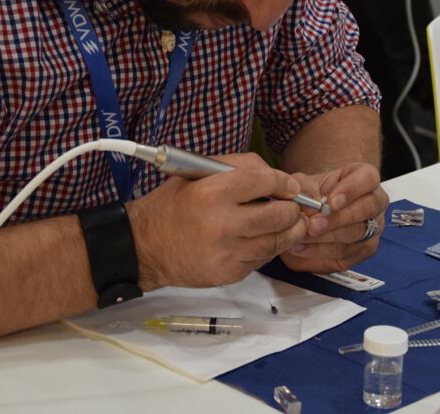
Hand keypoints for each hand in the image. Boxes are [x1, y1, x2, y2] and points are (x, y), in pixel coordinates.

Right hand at [127, 153, 308, 290]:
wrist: (145, 247)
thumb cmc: (173, 205)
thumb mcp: (198, 172)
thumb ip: (239, 166)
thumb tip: (278, 177)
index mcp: (213, 192)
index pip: (267, 182)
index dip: (285, 183)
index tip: (290, 186)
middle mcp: (222, 223)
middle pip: (281, 215)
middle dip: (293, 209)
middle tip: (293, 206)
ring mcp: (228, 252)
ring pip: (279, 240)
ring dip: (289, 230)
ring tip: (288, 223)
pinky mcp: (231, 273)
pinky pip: (264, 258)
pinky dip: (268, 247)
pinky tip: (261, 239)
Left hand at [279, 162, 387, 273]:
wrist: (311, 218)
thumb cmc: (314, 196)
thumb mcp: (306, 185)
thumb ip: (305, 188)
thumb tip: (308, 202)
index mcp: (364, 178)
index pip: (369, 178)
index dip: (351, 189)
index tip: (330, 201)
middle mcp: (375, 201)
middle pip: (367, 208)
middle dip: (337, 218)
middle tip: (314, 224)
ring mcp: (374, 226)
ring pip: (357, 233)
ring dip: (326, 236)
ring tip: (304, 235)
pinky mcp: (366, 248)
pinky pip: (347, 251)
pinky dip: (321, 250)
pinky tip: (303, 246)